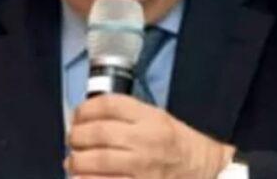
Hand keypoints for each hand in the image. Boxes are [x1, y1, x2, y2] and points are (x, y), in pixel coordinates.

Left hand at [65, 94, 235, 178]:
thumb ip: (124, 114)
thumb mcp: (155, 116)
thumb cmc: (174, 142)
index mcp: (150, 117)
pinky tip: (80, 177)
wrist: (203, 168)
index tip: (77, 116)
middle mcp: (146, 140)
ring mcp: (143, 167)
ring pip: (96, 161)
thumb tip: (83, 119)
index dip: (84, 109)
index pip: (107, 105)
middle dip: (76, 136)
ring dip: (76, 160)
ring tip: (73, 160)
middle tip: (72, 139)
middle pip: (97, 133)